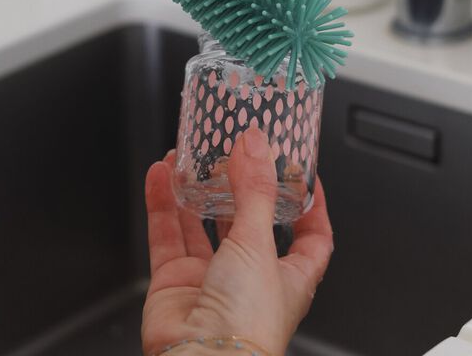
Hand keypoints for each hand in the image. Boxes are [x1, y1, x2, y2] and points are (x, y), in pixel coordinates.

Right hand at [142, 127, 332, 355]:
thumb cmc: (246, 326)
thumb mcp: (259, 243)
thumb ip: (255, 190)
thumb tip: (256, 145)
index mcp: (289, 276)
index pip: (310, 236)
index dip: (308, 205)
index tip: (301, 173)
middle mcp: (251, 278)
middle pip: (248, 223)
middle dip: (239, 189)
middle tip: (233, 154)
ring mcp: (210, 281)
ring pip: (202, 225)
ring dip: (196, 190)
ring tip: (189, 158)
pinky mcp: (175, 284)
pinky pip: (167, 235)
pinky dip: (162, 204)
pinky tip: (160, 176)